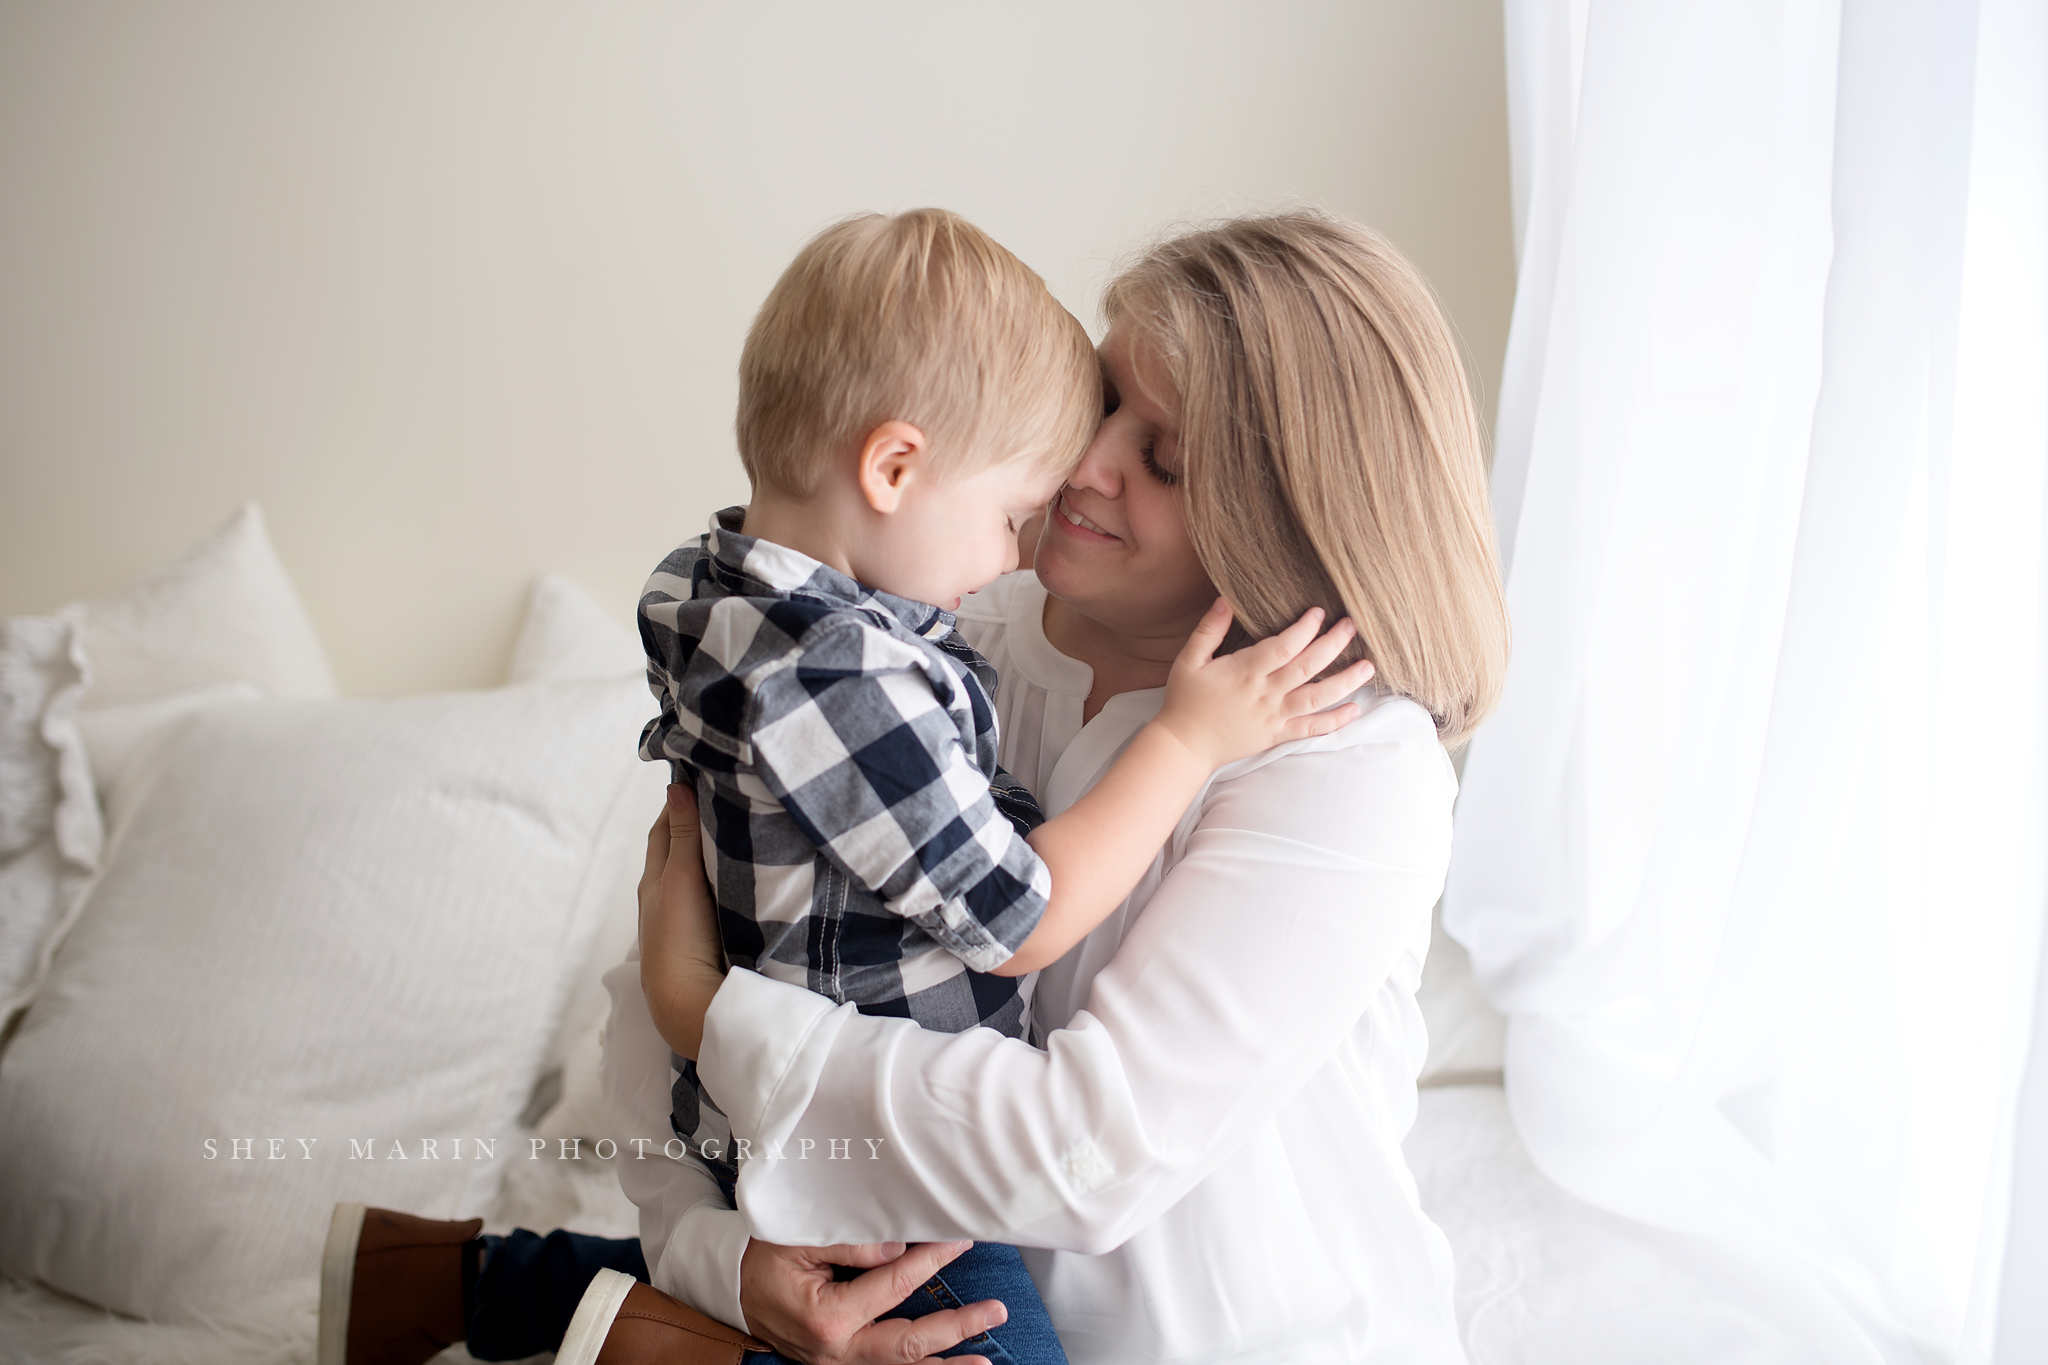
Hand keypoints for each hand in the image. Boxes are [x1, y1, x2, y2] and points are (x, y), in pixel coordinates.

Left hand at [638, 784, 727, 1059]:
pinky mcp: (704, 942)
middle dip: (694, 825)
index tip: (703, 777)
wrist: (690, 1005)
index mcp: (654, 882)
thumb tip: (676, 785)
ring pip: (695, 878)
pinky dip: (721, 882)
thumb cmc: (679, 939)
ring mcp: (684, 924)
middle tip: (723, 798)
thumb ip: (684, 835)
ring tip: (738, 834)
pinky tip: (741, 881)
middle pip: (677, 853)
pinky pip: (711, 900)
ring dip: (710, 856)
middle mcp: (664, 901)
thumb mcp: (681, 879)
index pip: (666, 831)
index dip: (681, 804)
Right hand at [740, 1237, 1001, 1364]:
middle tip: (995, 1310)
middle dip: (956, 1328)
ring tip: (985, 1362)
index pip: (895, 1285)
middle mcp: (837, 1350)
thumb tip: (900, 1248)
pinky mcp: (842, 1363)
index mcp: (828, 1316)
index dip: (932, 1260)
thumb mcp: (799, 1238)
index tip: (961, 1239)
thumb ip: (850, 1241)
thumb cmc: (763, 1257)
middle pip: (909, 1343)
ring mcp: (840, 1362)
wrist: (731, 1287)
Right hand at [1153, 599, 1375, 769]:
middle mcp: (1265, 694)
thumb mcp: (1189, 659)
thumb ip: (1209, 629)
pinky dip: (1335, 721)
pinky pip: (1311, 729)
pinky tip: (1355, 710)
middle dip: (1333, 645)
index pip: (1283, 647)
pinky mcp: (1277, 735)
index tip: (1319, 612)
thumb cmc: (1186, 699)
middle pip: (1308, 668)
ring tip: (1368, 667)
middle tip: (1352, 626)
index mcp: (1245, 672)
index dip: (1304, 629)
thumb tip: (1226, 600)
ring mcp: (1274, 716)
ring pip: (1317, 698)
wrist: (1185, 745)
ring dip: (1346, 682)